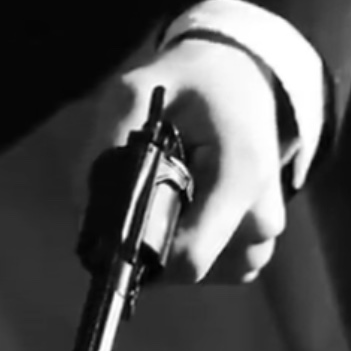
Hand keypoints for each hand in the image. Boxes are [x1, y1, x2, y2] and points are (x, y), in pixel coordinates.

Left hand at [99, 37, 286, 283]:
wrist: (245, 77)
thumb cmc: (193, 81)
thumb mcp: (135, 91)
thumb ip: (105, 146)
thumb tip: (85, 216)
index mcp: (240, 176)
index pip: (189, 257)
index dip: (143, 254)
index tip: (117, 228)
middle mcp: (261, 214)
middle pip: (189, 269)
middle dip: (152, 243)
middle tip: (143, 195)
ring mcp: (264, 234)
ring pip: (201, 273)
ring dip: (170, 247)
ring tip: (167, 195)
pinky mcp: (259, 242)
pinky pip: (217, 269)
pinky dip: (190, 247)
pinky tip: (184, 209)